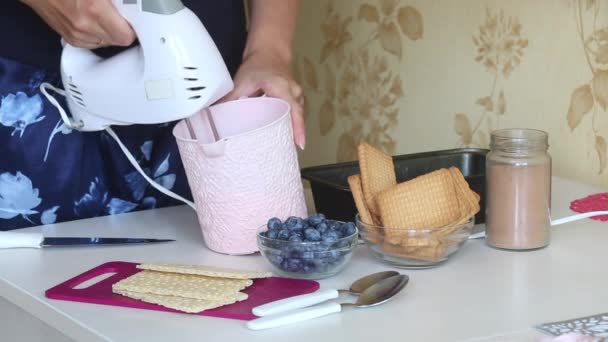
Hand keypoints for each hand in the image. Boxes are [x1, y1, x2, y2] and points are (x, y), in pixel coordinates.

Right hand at [21, 0, 135, 48]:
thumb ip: (117, 0)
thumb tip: (132, 5)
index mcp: (94, 9)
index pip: (126, 36)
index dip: (132, 29)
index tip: (134, 22)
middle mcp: (84, 25)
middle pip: (118, 41)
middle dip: (122, 30)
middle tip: (120, 17)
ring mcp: (76, 34)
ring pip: (106, 43)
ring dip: (110, 33)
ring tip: (105, 17)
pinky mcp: (71, 39)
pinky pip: (94, 44)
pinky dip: (98, 35)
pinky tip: (93, 21)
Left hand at [221, 51, 305, 149]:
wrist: (268, 52)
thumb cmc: (257, 65)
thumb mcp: (242, 81)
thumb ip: (229, 99)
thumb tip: (213, 116)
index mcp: (282, 88)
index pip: (293, 110)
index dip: (297, 128)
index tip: (298, 144)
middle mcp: (293, 93)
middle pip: (297, 117)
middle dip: (295, 135)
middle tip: (288, 153)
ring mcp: (296, 96)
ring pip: (297, 116)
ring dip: (294, 131)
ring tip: (286, 149)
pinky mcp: (295, 99)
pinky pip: (295, 114)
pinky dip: (292, 125)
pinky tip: (285, 138)